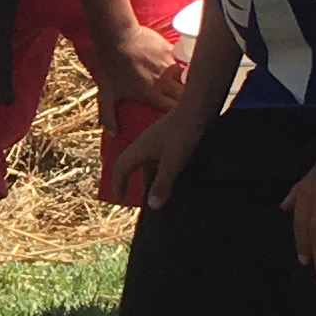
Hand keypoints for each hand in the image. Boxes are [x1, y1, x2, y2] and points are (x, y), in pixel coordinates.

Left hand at [92, 15, 187, 117]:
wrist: (117, 36)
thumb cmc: (110, 66)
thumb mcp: (106, 92)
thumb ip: (108, 115)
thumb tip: (112, 134)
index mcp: (152, 95)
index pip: (173, 110)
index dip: (178, 115)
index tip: (178, 116)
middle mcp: (164, 82)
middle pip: (184, 95)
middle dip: (186, 99)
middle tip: (186, 101)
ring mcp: (169, 66)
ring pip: (186, 77)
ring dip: (186, 82)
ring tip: (186, 84)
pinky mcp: (170, 51)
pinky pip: (181, 60)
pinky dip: (180, 64)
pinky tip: (177, 65)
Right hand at [113, 90, 214, 211]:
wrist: (196, 108)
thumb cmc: (182, 134)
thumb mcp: (172, 162)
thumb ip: (162, 184)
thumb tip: (152, 206)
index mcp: (138, 149)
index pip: (121, 169)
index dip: (118, 184)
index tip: (119, 199)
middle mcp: (143, 144)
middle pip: (131, 165)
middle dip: (131, 182)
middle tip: (137, 200)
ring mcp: (155, 140)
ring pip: (146, 163)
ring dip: (148, 178)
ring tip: (156, 193)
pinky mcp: (167, 138)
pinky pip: (156, 158)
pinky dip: (159, 170)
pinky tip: (171, 176)